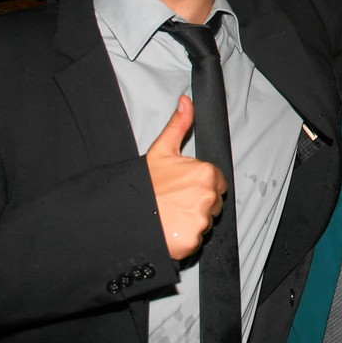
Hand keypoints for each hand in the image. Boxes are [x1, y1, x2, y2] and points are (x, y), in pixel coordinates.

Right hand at [146, 96, 226, 259]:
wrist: (124, 212)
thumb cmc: (144, 182)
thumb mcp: (162, 149)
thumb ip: (179, 124)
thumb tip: (186, 101)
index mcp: (206, 174)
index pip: (217, 182)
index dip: (200, 185)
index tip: (183, 187)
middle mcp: (208, 197)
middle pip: (214, 203)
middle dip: (198, 203)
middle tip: (174, 201)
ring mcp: (201, 220)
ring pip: (205, 222)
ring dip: (192, 221)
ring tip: (170, 215)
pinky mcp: (193, 241)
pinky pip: (196, 239)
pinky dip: (184, 237)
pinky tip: (169, 229)